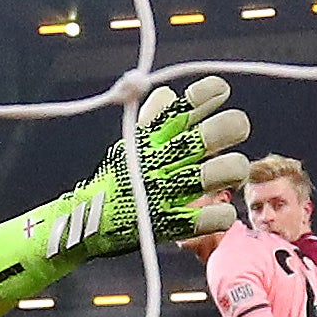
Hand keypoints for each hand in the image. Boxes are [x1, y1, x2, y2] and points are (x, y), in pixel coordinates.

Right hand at [0, 77, 250, 297]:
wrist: (83, 225)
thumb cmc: (117, 180)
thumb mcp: (131, 142)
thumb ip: (154, 117)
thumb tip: (171, 93)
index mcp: (151, 136)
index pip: (186, 101)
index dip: (210, 92)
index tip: (220, 93)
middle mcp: (161, 159)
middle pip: (216, 132)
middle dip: (233, 127)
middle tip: (233, 134)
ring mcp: (168, 192)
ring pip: (227, 170)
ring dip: (233, 170)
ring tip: (227, 176)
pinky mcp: (172, 224)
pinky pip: (217, 216)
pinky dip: (222, 214)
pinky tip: (216, 213)